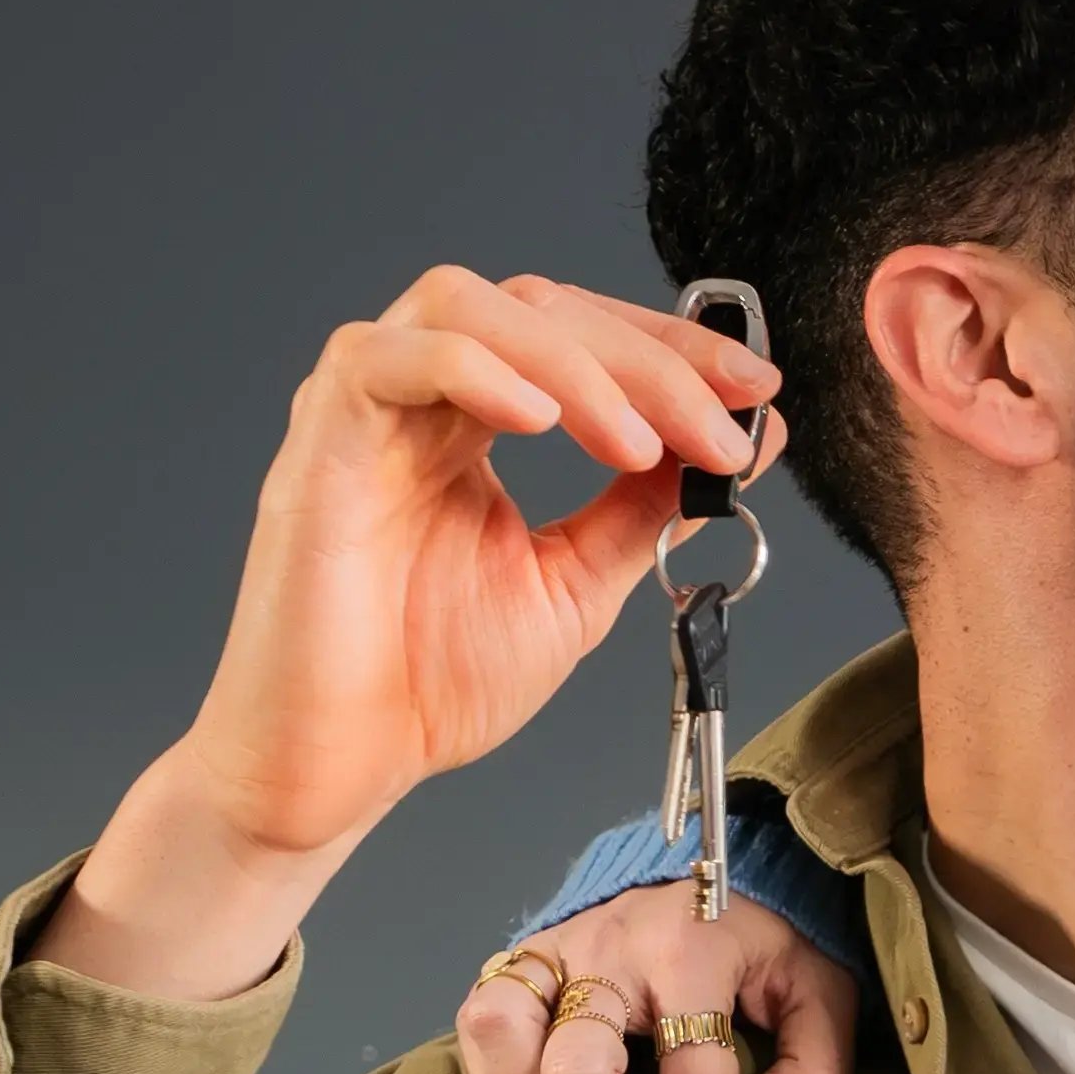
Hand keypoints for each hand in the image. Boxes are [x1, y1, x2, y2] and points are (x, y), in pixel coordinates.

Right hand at [40, 271, 777, 999]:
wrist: (341, 767)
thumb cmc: (429, 682)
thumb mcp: (576, 583)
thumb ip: (645, 511)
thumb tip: (747, 443)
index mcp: (476, 421)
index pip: (578, 332)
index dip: (672, 349)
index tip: (756, 394)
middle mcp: (419, 399)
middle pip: (538, 306)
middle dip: (647, 357)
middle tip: (721, 427)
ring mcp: (364, 412)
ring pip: (467, 307)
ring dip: (575, 363)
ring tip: (639, 446)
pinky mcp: (318, 445)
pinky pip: (388, 361)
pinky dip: (476, 370)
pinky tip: (543, 422)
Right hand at [456, 882, 858, 1073]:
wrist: (716, 870)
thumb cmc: (766, 943)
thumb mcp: (822, 992)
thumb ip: (814, 1065)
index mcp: (693, 952)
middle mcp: (612, 947)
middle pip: (579, 1066)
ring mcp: (557, 948)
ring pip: (502, 1036)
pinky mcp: (523, 959)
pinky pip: (478, 1026)